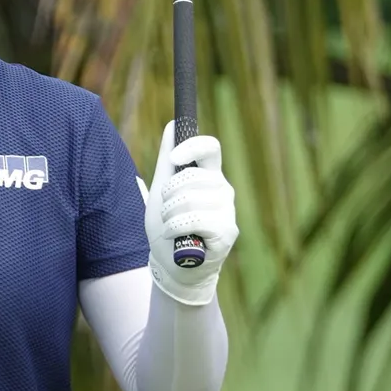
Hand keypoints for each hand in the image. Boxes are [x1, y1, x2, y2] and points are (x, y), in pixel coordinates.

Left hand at [139, 121, 239, 305]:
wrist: (171, 264)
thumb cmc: (168, 224)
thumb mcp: (161, 189)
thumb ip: (167, 159)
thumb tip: (172, 125)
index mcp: (208, 175)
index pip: (210, 147)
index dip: (192, 146)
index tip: (173, 157)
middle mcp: (222, 189)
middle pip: (191, 176)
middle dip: (168, 193)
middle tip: (166, 210)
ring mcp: (228, 211)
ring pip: (190, 199)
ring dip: (169, 215)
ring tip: (171, 226)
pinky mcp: (228, 232)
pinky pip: (195, 219)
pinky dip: (176, 228)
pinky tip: (177, 237)